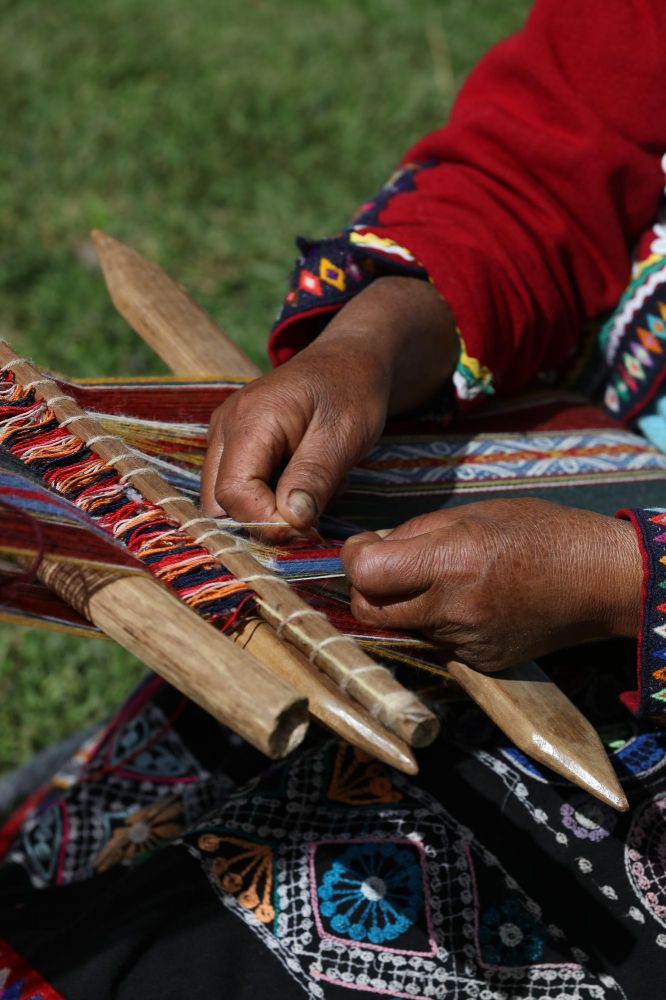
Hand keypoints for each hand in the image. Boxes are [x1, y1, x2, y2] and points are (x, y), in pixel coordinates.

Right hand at [201, 276, 456, 531]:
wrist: (348, 361)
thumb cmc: (351, 391)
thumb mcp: (344, 435)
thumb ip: (314, 478)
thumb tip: (291, 522)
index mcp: (249, 421)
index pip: (234, 493)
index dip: (268, 522)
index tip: (309, 529)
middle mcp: (225, 429)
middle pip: (220, 502)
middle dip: (264, 521)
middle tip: (313, 516)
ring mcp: (224, 437)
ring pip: (226, 501)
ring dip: (267, 512)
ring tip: (311, 490)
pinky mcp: (234, 446)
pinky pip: (239, 488)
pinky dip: (269, 499)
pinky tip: (303, 482)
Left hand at [342, 498, 641, 670]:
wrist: (597, 580)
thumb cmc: (538, 533)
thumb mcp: (471, 514)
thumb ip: (414, 533)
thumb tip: (369, 548)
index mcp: (451, 562)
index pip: (366, 573)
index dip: (354, 556)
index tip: (365, 545)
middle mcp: (453, 609)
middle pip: (370, 610)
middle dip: (366, 587)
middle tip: (388, 565)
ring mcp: (465, 643)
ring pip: (400, 628)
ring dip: (401, 604)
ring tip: (436, 579)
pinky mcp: (477, 663)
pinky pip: (432, 642)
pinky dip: (433, 622)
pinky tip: (464, 602)